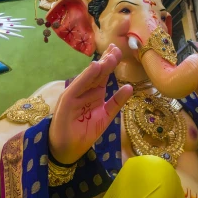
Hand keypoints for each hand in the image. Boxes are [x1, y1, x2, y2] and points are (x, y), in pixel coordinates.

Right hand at [48, 44, 133, 164]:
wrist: (67, 149)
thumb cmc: (85, 132)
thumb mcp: (106, 116)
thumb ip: (116, 102)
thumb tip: (130, 87)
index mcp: (94, 93)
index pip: (103, 74)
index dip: (110, 62)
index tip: (119, 50)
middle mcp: (85, 91)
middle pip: (97, 72)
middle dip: (107, 60)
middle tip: (116, 47)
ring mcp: (75, 94)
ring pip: (89, 77)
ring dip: (100, 65)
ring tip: (109, 55)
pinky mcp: (68, 101)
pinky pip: (78, 86)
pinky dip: (86, 76)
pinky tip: (94, 67)